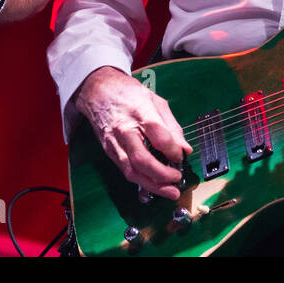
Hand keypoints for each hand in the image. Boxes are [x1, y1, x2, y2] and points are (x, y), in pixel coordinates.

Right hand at [75, 66, 192, 199]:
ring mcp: (114, 142)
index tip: (181, 156)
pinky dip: (141, 180)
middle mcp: (124, 129)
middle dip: (162, 175)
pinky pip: (125, 170)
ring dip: (152, 185)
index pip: (159, 135)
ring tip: (169, 191)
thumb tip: (184, 149)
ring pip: (131, 171)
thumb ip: (171, 126)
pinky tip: (153, 184)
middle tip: (177, 180)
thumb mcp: (155, 101)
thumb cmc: (129, 94)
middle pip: (142, 159)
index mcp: (139, 111)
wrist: (99, 91)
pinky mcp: (109, 151)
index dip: (173, 150)